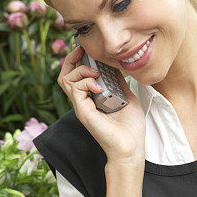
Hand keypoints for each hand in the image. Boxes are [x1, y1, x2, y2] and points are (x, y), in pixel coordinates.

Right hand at [57, 43, 145, 163]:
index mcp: (92, 98)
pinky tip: (98, 86)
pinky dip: (85, 82)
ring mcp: (82, 106)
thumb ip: (119, 82)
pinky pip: (74, 89)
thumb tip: (117, 66)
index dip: (79, 60)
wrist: (131, 146)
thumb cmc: (130, 127)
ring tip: (95, 73)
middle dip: (72, 59)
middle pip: (65, 75)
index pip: (77, 75)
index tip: (87, 50)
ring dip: (80, 70)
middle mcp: (84, 101)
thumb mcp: (126, 97)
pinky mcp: (83, 111)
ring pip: (66, 79)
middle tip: (82, 51)